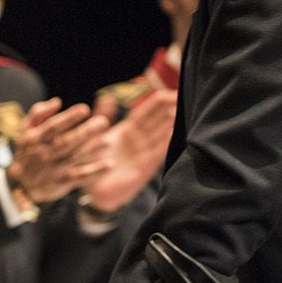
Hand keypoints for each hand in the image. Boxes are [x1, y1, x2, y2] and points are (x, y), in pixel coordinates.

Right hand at [6, 97, 112, 203]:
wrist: (22, 183)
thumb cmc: (27, 150)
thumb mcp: (25, 129)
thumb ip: (39, 112)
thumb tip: (57, 102)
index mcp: (36, 138)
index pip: (53, 127)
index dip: (68, 118)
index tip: (85, 109)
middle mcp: (45, 153)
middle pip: (67, 142)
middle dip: (85, 132)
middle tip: (103, 122)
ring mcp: (55, 168)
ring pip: (75, 158)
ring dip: (93, 150)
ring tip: (108, 141)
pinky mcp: (63, 181)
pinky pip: (81, 176)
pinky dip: (95, 171)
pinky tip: (109, 164)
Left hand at [81, 88, 175, 212]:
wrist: (95, 191)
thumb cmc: (94, 163)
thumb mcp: (96, 137)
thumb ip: (102, 117)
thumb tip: (108, 97)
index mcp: (129, 129)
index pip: (149, 110)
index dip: (161, 100)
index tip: (173, 91)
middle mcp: (140, 139)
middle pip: (160, 119)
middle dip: (172, 107)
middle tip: (186, 95)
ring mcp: (145, 152)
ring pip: (162, 133)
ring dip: (173, 122)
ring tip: (185, 109)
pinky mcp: (145, 167)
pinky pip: (158, 152)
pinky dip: (166, 142)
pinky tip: (175, 132)